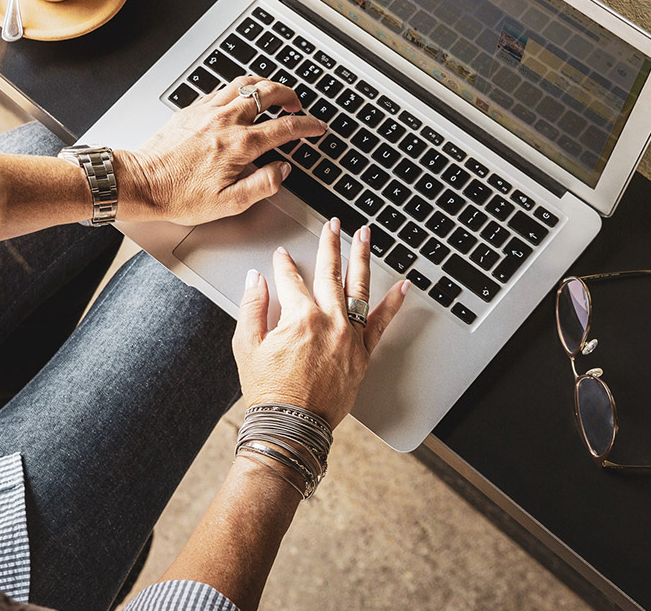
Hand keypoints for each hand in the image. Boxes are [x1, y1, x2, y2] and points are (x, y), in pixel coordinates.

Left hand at [114, 76, 325, 224]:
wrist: (141, 183)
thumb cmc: (178, 195)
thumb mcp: (228, 203)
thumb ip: (262, 185)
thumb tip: (282, 171)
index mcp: (239, 145)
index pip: (285, 128)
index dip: (307, 126)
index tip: (317, 127)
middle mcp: (225, 121)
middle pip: (268, 93)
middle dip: (290, 95)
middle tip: (297, 106)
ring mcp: (207, 111)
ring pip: (244, 83)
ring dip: (265, 85)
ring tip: (274, 94)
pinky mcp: (191, 110)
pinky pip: (222, 89)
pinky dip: (238, 89)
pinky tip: (240, 98)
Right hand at [232, 219, 408, 427]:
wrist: (292, 426)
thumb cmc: (269, 390)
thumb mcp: (247, 346)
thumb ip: (252, 306)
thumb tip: (256, 279)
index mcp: (300, 317)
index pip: (290, 279)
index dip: (283, 265)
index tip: (281, 256)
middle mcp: (329, 321)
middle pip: (329, 273)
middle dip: (330, 245)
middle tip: (333, 225)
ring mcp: (349, 336)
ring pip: (358, 288)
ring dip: (361, 258)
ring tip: (365, 236)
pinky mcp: (362, 354)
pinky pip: (381, 323)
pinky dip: (394, 303)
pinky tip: (403, 286)